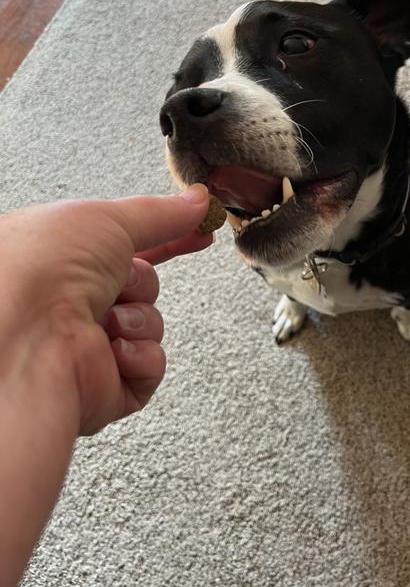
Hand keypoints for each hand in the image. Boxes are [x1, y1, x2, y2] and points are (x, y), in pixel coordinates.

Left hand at [0, 185, 211, 435]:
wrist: (30, 338)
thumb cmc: (41, 272)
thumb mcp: (106, 219)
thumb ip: (160, 213)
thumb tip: (197, 203)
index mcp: (60, 260)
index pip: (126, 245)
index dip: (167, 238)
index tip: (201, 231)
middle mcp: (67, 302)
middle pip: (142, 284)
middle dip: (140, 282)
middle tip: (117, 282)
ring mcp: (84, 345)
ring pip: (149, 324)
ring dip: (139, 319)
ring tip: (109, 321)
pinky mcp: (102, 385)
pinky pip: (150, 367)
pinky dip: (141, 357)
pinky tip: (116, 351)